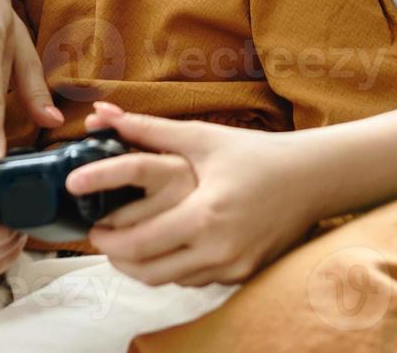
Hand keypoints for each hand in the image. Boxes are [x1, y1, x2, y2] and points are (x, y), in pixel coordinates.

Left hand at [68, 102, 319, 287]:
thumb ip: (149, 131)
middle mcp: (218, 248)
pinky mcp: (242, 275)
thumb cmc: (255, 153)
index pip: (138, 241)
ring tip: (121, 243)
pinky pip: (193, 279)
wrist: (311, 178)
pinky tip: (160, 248)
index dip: (105, 234)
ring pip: (167, 280)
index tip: (86, 220)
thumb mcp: (202, 138)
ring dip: (138, 265)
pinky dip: (170, 267)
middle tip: (98, 234)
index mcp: (204, 214)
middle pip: (147, 270)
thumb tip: (103, 116)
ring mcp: (232, 266)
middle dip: (114, 254)